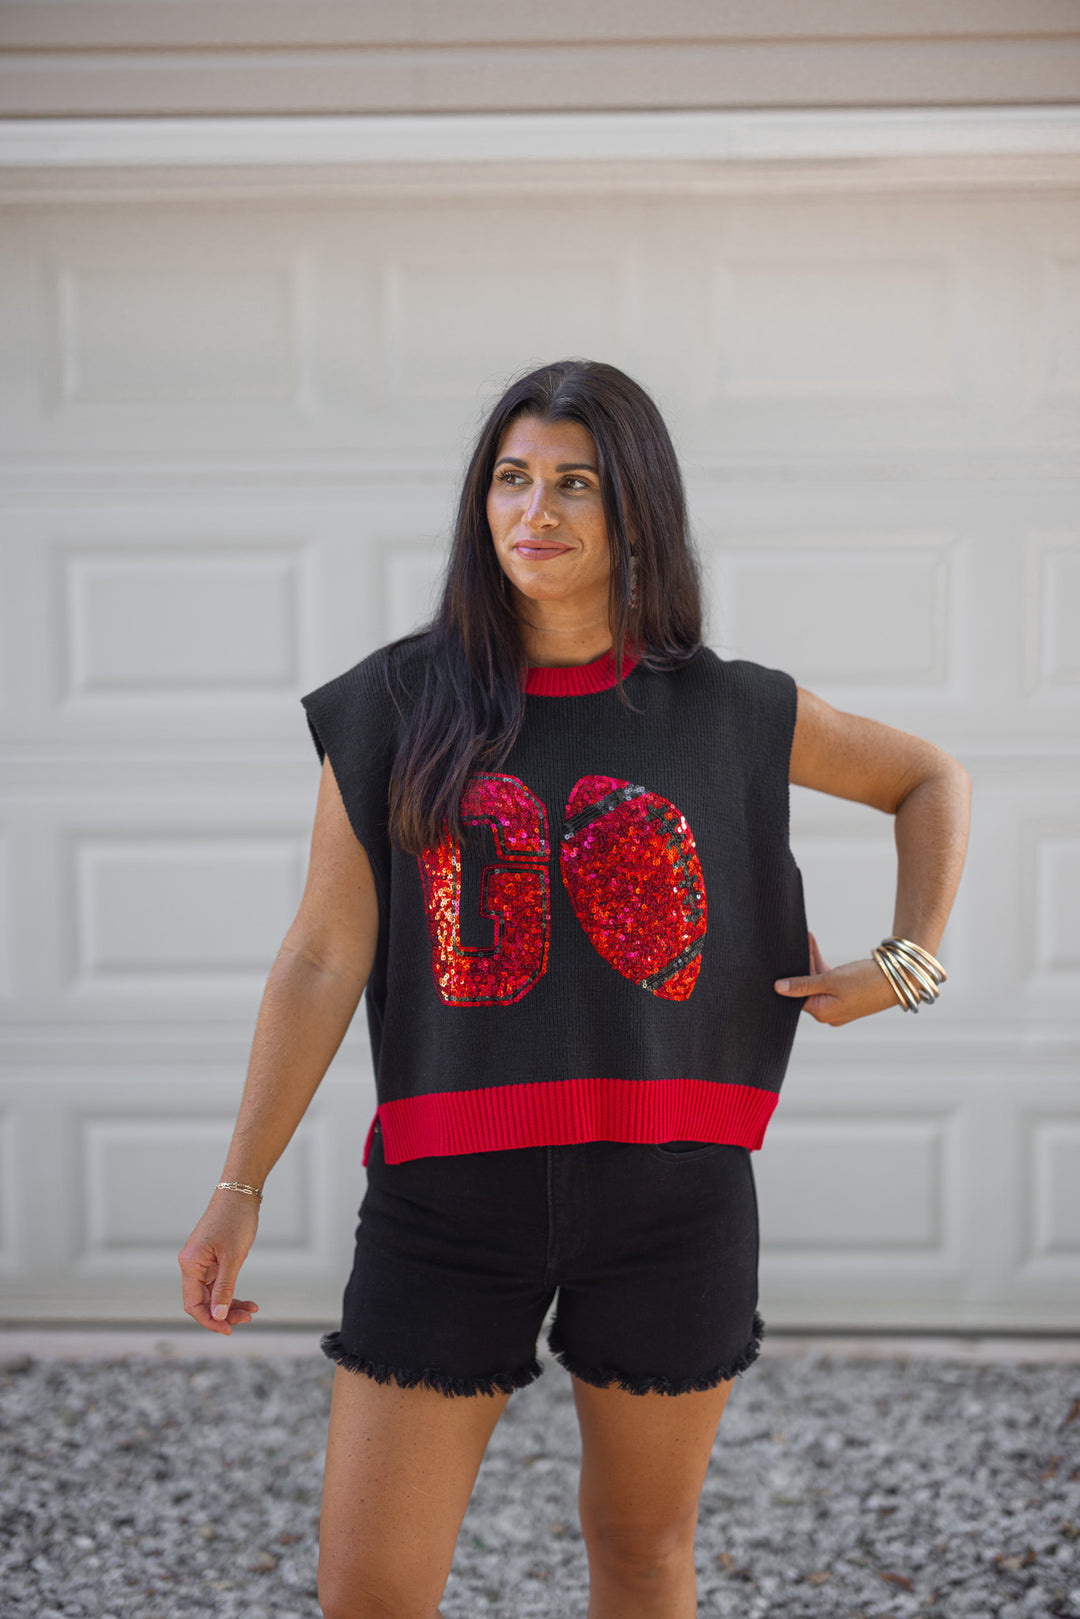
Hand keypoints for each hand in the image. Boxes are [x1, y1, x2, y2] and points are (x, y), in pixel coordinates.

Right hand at [178, 1190, 260, 1334]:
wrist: (241, 1192)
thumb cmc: (235, 1220)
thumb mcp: (233, 1258)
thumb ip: (225, 1288)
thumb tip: (218, 1315)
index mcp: (190, 1264)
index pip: (193, 1304)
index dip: (209, 1320)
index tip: (228, 1330)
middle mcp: (191, 1264)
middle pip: (202, 1300)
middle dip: (224, 1313)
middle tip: (247, 1319)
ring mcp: (201, 1261)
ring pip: (212, 1293)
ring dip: (230, 1304)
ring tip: (251, 1310)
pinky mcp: (212, 1257)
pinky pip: (219, 1282)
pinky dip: (231, 1291)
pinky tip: (247, 1300)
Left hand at [774, 932, 898, 1026]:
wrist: (899, 979)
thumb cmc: (866, 981)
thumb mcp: (831, 980)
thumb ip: (803, 983)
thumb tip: (777, 988)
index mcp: (822, 1013)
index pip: (796, 994)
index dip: (791, 974)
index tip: (784, 956)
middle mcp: (829, 1014)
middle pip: (806, 987)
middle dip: (802, 964)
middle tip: (799, 942)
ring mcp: (838, 1006)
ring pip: (817, 982)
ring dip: (812, 962)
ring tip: (808, 939)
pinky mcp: (846, 997)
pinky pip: (828, 982)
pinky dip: (823, 967)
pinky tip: (816, 947)